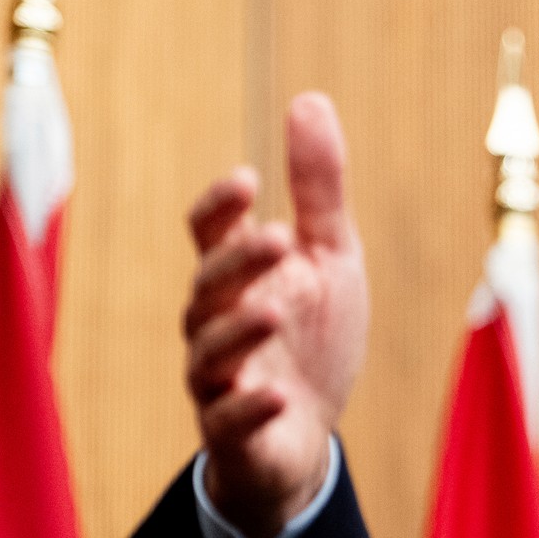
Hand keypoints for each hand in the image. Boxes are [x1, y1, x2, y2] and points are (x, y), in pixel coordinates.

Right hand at [183, 93, 367, 537]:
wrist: (305, 438)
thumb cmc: (312, 339)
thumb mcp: (329, 258)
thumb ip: (319, 189)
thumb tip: (310, 99)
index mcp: (238, 276)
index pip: (211, 233)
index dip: (223, 206)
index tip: (251, 179)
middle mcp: (215, 323)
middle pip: (209, 286)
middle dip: (238, 262)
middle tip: (280, 239)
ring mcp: (218, 379)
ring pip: (209, 351)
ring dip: (240, 331)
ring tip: (273, 311)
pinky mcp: (232, 432)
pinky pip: (229, 420)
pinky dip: (251, 408)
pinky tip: (280, 396)